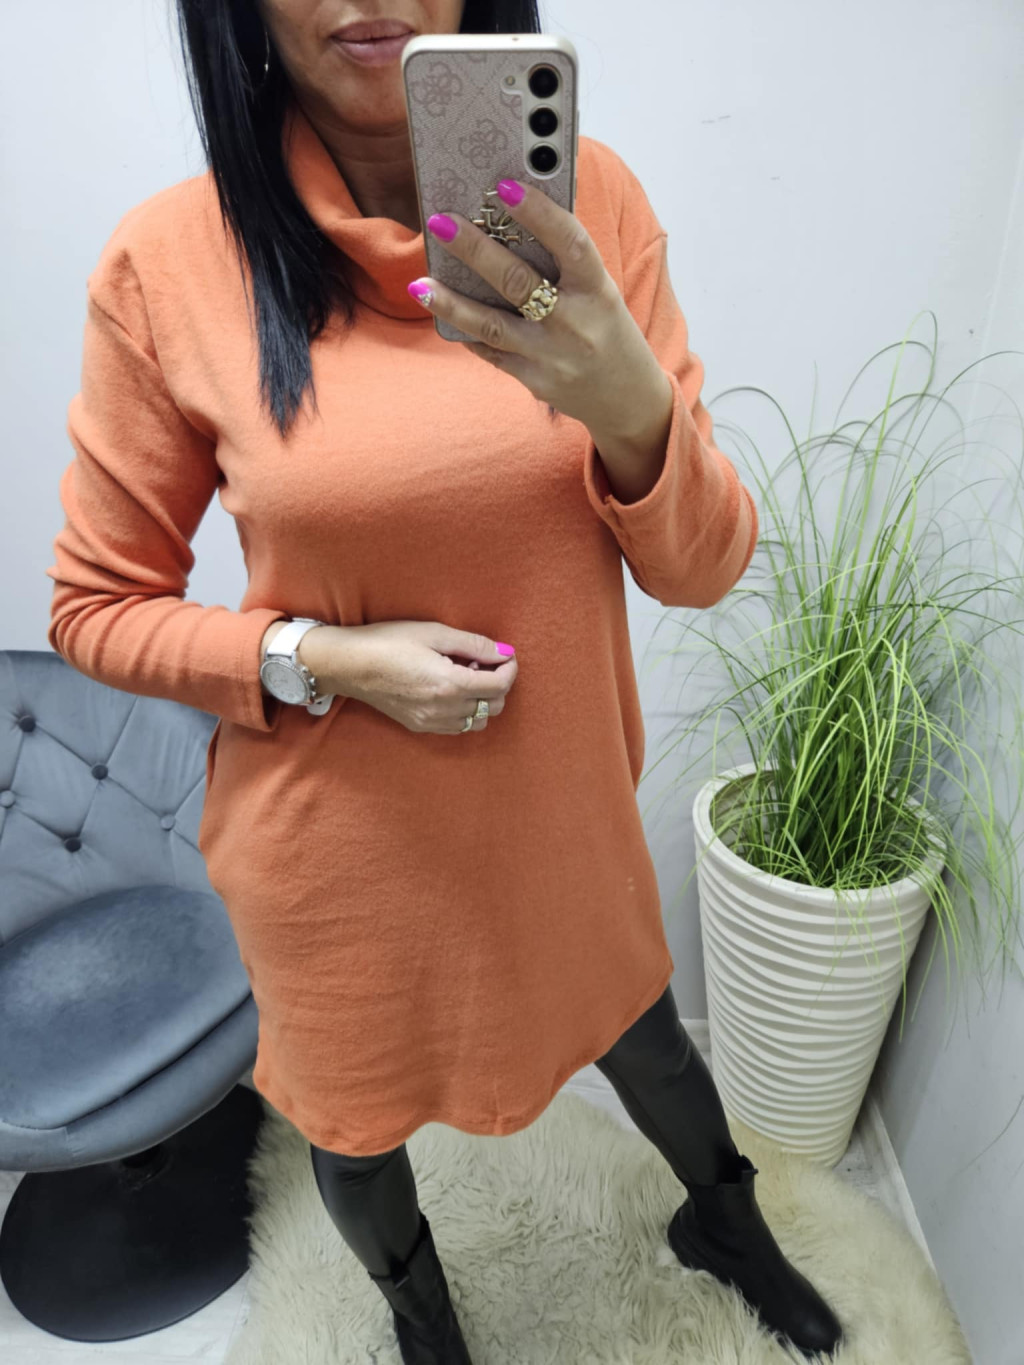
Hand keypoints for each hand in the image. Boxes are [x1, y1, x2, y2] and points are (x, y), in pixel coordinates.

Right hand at [299, 620, 517, 735]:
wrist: (350, 665)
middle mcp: (444, 709)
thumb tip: (504, 652)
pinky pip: (457, 727)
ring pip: (478, 721)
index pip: (500, 686)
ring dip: (482, 700)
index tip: (505, 655)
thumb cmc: (389, 642)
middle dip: (498, 684)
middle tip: (481, 661)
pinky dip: (464, 711)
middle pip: (494, 706)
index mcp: (450, 684)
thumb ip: (474, 644)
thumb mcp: (434, 633)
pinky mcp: (419, 726)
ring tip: (464, 675)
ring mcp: (431, 722)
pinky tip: (450, 689)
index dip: (510, 669)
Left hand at [408, 178, 670, 444]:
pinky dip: (466, 330)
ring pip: (493, 325)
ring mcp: (552, 357)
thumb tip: (512, 221)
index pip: (570, 244)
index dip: (539, 214)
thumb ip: (565, 264)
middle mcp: (576, 325)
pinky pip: (492, 352)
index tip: (505, 186)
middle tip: (441, 223)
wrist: (626, 398)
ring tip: (420, 282)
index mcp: (599, 291)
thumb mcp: (600, 293)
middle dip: (475, 251)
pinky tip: (442, 311)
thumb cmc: (606, 329)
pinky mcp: (534, 381)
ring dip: (453, 302)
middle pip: (518, 283)